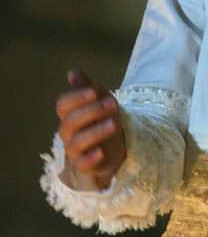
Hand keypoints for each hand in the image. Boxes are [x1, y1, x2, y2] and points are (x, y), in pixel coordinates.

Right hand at [56, 69, 126, 189]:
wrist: (112, 144)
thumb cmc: (101, 117)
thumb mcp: (97, 98)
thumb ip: (86, 86)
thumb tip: (73, 72)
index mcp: (69, 113)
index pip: (63, 104)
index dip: (76, 97)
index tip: (94, 91)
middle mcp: (68, 131)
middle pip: (71, 121)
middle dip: (92, 111)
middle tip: (112, 103)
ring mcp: (74, 149)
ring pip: (77, 142)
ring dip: (95, 132)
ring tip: (114, 123)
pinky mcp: (84, 164)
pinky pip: (82, 164)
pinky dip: (90, 158)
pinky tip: (101, 152)